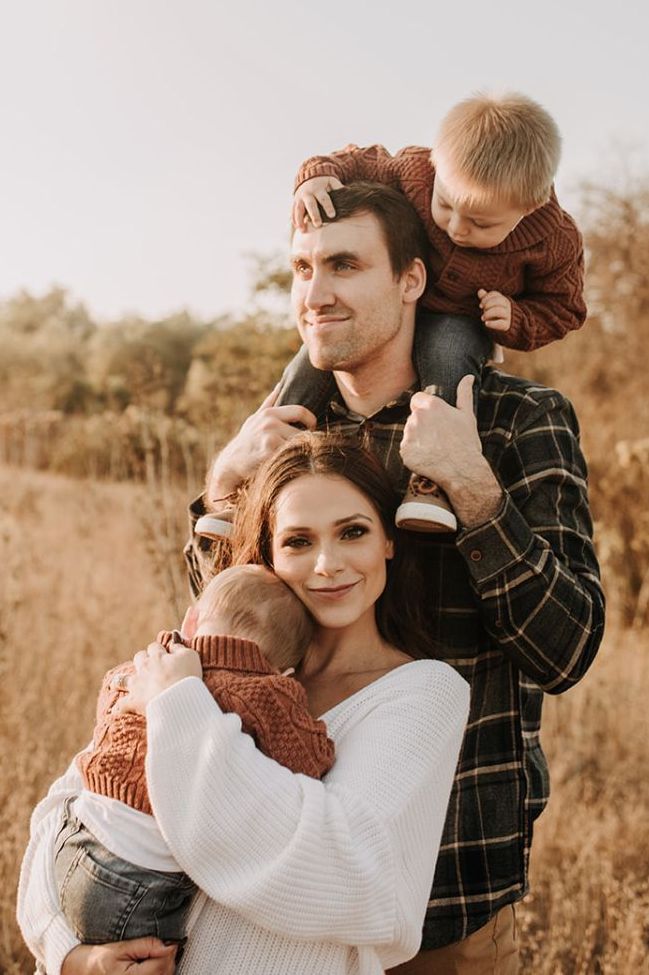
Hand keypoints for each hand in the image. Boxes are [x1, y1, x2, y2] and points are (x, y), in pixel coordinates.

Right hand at [61, 938, 176, 973]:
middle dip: (167, 960)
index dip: (168, 951)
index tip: (169, 942)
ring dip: (163, 969)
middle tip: (160, 948)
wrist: (82, 973)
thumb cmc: (98, 961)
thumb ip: (146, 945)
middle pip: (165, 974)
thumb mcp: (120, 948)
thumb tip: (168, 946)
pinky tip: (149, 969)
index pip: (161, 965)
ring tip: (151, 958)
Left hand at [114, 640, 201, 714]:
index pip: (154, 647)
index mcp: (158, 656)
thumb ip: (180, 648)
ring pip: (123, 679)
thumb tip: (173, 644)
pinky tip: (115, 711)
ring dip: (121, 680)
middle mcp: (144, 668)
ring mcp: (137, 685)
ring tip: (117, 683)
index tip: (164, 654)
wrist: (178, 700)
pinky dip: (119, 707)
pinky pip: (121, 705)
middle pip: (139, 658)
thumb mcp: (190, 656)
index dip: (158, 650)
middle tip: (148, 666)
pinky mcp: (133, 702)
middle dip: (142, 660)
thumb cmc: (187, 677)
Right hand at [207, 385, 316, 501]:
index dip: (310, 419)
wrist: (231, 463)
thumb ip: (270, 402)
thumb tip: (280, 385)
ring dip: (298, 452)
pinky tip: (284, 462)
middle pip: (301, 431)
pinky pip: (291, 455)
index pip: (300, 411)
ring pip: (298, 444)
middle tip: (303, 446)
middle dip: (305, 440)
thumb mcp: (255, 418)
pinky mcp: (269, 452)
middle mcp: (270, 422)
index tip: (311, 428)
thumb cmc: (247, 441)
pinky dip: (291, 460)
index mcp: (269, 413)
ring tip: (289, 456)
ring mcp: (269, 436)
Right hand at [292, 175, 343, 229]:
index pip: (324, 198)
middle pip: (310, 205)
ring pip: (298, 209)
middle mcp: (307, 193)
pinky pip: (293, 211)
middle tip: (318, 225)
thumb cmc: (324, 182)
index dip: (328, 206)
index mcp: (318, 188)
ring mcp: (299, 198)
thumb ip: (338, 187)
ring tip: (303, 230)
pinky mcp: (295, 202)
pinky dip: (294, 220)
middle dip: (314, 215)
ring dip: (300, 220)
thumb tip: (348, 193)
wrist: (309, 177)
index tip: (332, 215)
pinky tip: (298, 228)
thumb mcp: (331, 181)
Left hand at [400, 376, 502, 526]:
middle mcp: (417, 417)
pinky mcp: (404, 451)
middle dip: (422, 425)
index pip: (417, 399)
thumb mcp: (468, 416)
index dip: (424, 408)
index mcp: (431, 405)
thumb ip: (464, 393)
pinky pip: (407, 450)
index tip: (434, 420)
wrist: (462, 471)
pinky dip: (415, 454)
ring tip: (435, 449)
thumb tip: (468, 376)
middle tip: (438, 438)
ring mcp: (409, 434)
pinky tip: (428, 459)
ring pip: (409, 433)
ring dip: (418, 439)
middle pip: (413, 417)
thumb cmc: (466, 443)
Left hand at [477, 288, 511, 331]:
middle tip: (482, 310)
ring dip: (488, 313)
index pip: (495, 294)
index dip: (486, 298)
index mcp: (503, 300)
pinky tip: (486, 324)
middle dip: (488, 304)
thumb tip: (480, 291)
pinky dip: (492, 323)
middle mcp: (507, 307)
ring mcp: (508, 316)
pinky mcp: (507, 326)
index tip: (480, 305)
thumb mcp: (491, 306)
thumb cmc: (496, 316)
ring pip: (499, 311)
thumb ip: (486, 299)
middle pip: (499, 300)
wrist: (505, 329)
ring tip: (483, 318)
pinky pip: (500, 323)